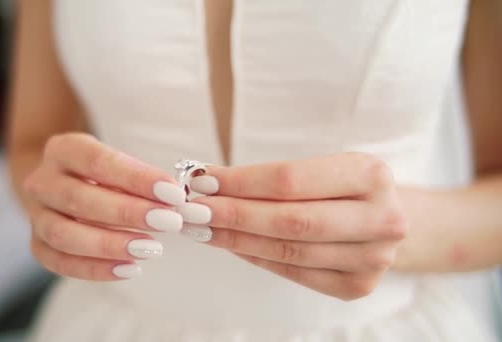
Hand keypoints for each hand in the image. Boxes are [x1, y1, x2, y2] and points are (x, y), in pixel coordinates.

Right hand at [23, 133, 186, 279]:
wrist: (62, 184)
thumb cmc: (102, 173)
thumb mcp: (119, 162)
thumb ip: (142, 180)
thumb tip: (175, 202)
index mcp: (63, 149)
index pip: (98, 161)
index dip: (136, 178)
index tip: (173, 194)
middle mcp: (42, 180)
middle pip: (79, 199)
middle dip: (128, 213)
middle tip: (168, 222)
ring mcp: (36, 214)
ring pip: (63, 234)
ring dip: (109, 245)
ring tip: (150, 249)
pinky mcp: (37, 243)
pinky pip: (59, 261)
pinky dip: (94, 269)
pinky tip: (129, 268)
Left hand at [180, 153, 406, 299]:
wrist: (389, 217)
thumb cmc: (344, 186)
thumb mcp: (322, 168)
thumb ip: (272, 178)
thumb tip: (207, 183)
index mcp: (371, 174)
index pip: (290, 179)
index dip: (241, 182)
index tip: (201, 181)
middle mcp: (382, 218)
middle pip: (290, 220)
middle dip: (233, 215)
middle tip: (192, 210)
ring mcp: (374, 258)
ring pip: (288, 251)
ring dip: (237, 240)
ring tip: (203, 228)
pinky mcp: (358, 286)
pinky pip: (295, 273)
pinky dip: (257, 258)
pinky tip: (232, 245)